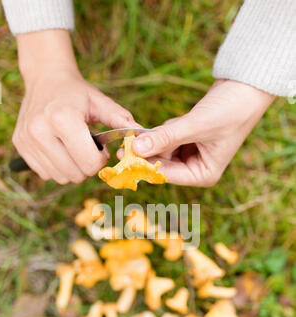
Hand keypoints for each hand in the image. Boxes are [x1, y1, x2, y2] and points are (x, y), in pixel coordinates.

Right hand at [13, 30, 138, 183]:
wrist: (45, 77)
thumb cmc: (77, 93)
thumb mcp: (100, 102)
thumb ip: (122, 120)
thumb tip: (143, 136)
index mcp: (63, 118)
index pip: (90, 163)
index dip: (101, 159)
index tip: (101, 147)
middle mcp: (40, 130)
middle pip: (76, 174)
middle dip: (87, 165)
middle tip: (87, 148)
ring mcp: (27, 140)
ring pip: (60, 177)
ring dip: (72, 168)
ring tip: (73, 147)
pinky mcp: (20, 146)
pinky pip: (45, 174)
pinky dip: (57, 167)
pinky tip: (60, 148)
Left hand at [131, 79, 274, 185]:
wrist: (247, 86)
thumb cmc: (230, 110)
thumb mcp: (196, 126)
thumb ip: (165, 138)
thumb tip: (136, 147)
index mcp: (203, 175)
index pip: (167, 174)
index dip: (145, 165)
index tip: (124, 155)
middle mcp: (197, 169)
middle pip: (162, 164)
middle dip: (147, 151)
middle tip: (126, 141)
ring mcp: (192, 155)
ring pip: (162, 150)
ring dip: (155, 139)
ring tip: (150, 129)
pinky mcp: (189, 140)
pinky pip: (167, 138)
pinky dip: (163, 131)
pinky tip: (167, 124)